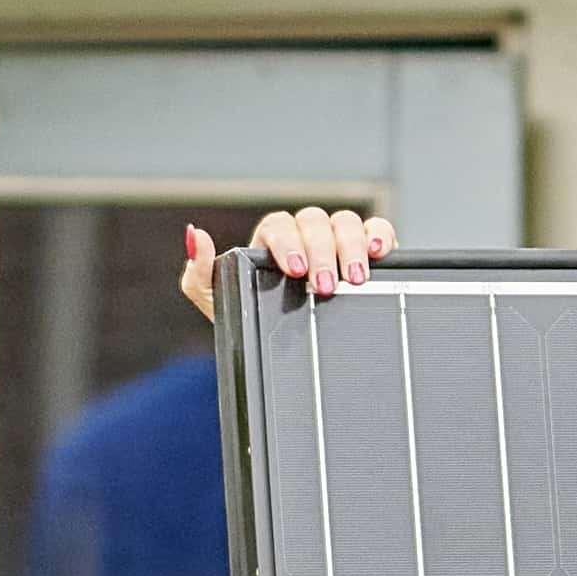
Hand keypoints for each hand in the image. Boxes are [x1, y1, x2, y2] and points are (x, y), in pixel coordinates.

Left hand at [176, 208, 388, 317]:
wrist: (285, 353)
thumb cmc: (251, 318)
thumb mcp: (218, 302)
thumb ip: (201, 273)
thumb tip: (195, 235)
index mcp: (270, 241)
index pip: (279, 225)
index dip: (288, 242)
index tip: (294, 270)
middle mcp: (304, 235)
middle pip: (315, 222)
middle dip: (321, 252)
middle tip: (324, 286)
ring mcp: (336, 240)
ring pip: (346, 222)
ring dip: (350, 247)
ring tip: (353, 279)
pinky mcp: (366, 249)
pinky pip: (378, 228)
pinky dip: (381, 234)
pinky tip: (379, 253)